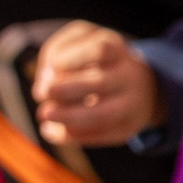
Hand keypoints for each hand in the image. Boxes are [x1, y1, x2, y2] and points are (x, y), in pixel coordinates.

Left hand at [31, 21, 165, 146]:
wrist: (142, 88)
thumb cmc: (97, 63)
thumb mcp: (81, 46)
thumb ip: (58, 56)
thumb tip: (43, 85)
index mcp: (117, 51)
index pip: (100, 50)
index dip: (72, 58)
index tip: (53, 65)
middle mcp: (128, 77)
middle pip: (98, 83)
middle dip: (64, 90)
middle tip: (40, 93)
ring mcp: (131, 105)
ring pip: (100, 115)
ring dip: (66, 117)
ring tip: (43, 114)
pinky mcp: (126, 128)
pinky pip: (99, 136)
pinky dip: (70, 136)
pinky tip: (48, 130)